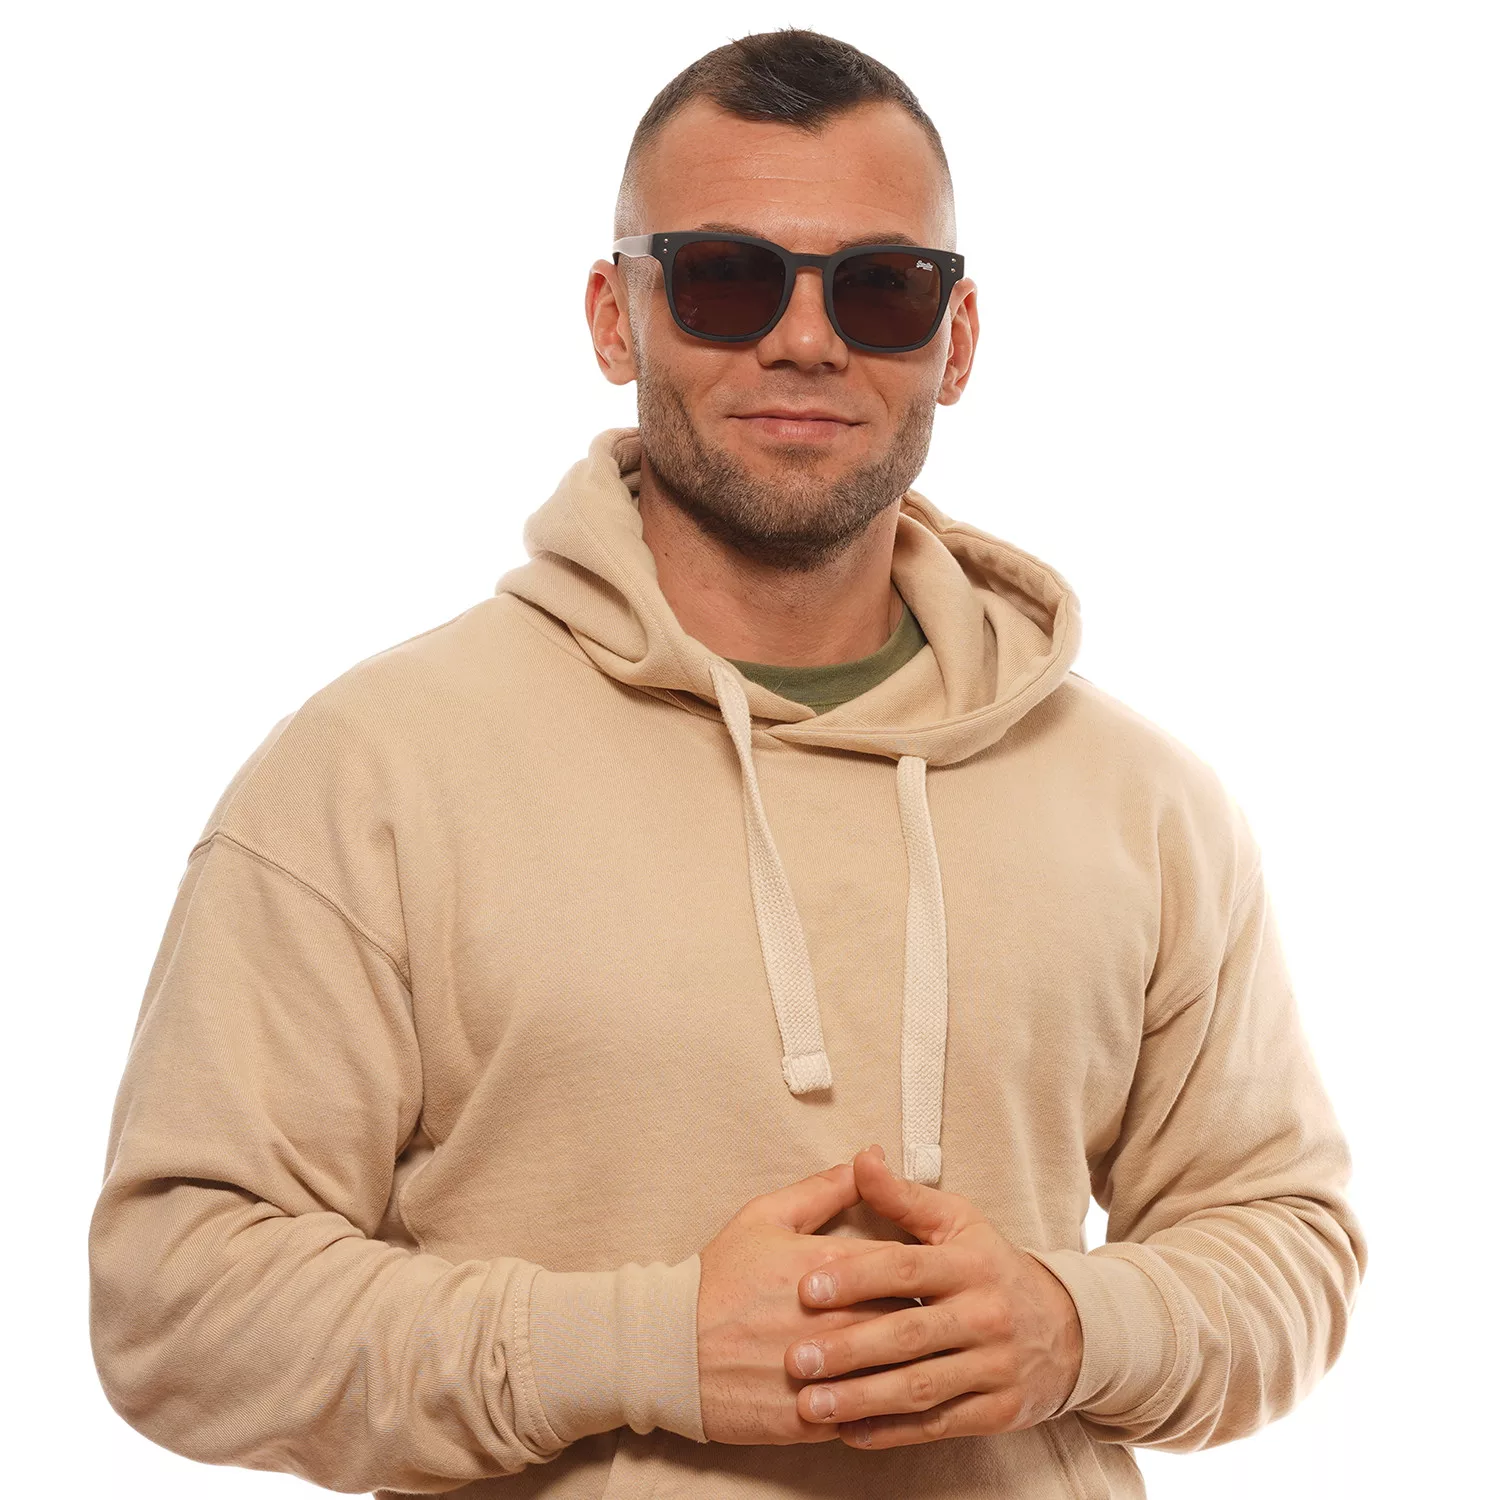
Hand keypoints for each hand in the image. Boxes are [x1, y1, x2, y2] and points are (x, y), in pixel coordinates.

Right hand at [697, 1161, 925, 1444]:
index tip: (929, 1274)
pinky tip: (885, 1395)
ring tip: (916, 1357)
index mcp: (832, 1266)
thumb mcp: (765, 1218)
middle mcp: (839, 1320)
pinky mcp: (817, 1419)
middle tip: (932, 1316)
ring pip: (899, 1371)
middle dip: (925, 1316)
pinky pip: (871, 1416)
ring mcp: (830, 1373)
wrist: (668, 1349)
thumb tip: (869, 1161)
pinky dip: (882, 1407)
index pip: (910, 1265)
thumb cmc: (718, 1280)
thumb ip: (824, 1189)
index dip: (924, 1270)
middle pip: (914, 1319)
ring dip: (910, 1364)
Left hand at [783, 1145, 1083, 1448]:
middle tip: (795, 1358)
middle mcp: (985, 1315)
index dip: (854, 1278)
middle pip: (909, 1334)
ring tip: (811, 1404)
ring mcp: (994, 1367)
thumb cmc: (992, 1267)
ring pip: (920, 1387)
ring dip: (862, 1399)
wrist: (1067, 1330)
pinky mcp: (998, 1411)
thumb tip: (862, 1158)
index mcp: (969, 1263)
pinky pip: (939, 1425)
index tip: (805, 1289)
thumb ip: (904, 1197)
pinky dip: (893, 1432)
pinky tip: (850, 1434)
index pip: (905, 1269)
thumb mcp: (958, 1222)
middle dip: (848, 1349)